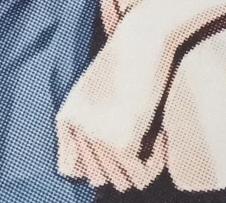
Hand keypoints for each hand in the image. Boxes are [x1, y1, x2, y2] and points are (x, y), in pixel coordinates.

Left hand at [56, 17, 169, 191]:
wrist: (138, 43)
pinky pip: (141, 176)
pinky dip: (155, 163)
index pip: (70, 169)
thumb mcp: (89, 93)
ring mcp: (96, 137)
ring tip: (149, 136)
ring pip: (120, 182)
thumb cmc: (120, 63)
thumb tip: (72, 170)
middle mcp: (75, 129)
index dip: (99, 164)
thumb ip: (83, 125)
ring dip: (140, 167)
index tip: (119, 143)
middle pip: (99, 177)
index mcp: (65, 116)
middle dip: (123, 165)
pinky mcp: (120, 142)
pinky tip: (159, 136)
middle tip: (139, 138)